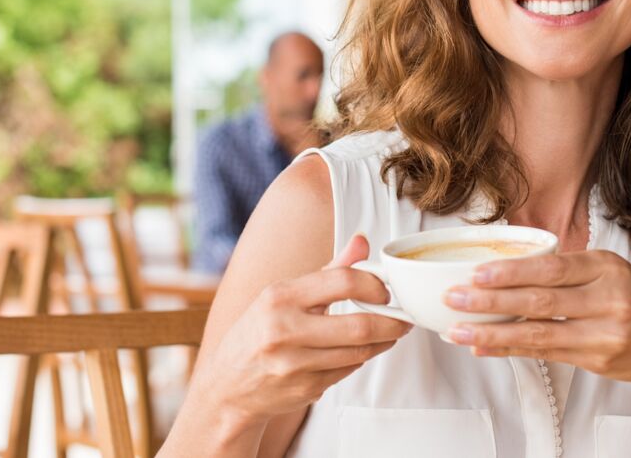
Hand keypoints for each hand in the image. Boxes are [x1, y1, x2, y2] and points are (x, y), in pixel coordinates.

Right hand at [199, 234, 412, 423]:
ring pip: (359, 352)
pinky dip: (360, 359)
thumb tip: (362, 242)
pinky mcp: (305, 389)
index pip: (342, 281)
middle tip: (403, 318)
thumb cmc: (258, 332)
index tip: (385, 290)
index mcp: (279, 297)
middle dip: (392, 322)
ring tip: (389, 332)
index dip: (374, 285)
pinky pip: (347, 371)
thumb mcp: (283, 294)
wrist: (227, 387)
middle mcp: (284, 330)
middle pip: (359, 325)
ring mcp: (294, 364)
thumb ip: (329, 270)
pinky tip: (360, 350)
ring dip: (382, 342)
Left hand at [442, 250, 630, 390]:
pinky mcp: (597, 360)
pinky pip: (545, 353)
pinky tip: (485, 347)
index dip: (512, 272)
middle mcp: (608, 299)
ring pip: (538, 332)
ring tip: (459, 331)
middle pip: (540, 300)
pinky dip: (511, 350)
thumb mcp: (615, 272)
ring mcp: (603, 333)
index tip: (477, 272)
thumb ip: (572, 270)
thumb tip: (512, 269)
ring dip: (493, 332)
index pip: (552, 268)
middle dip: (491, 300)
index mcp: (608, 267)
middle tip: (455, 298)